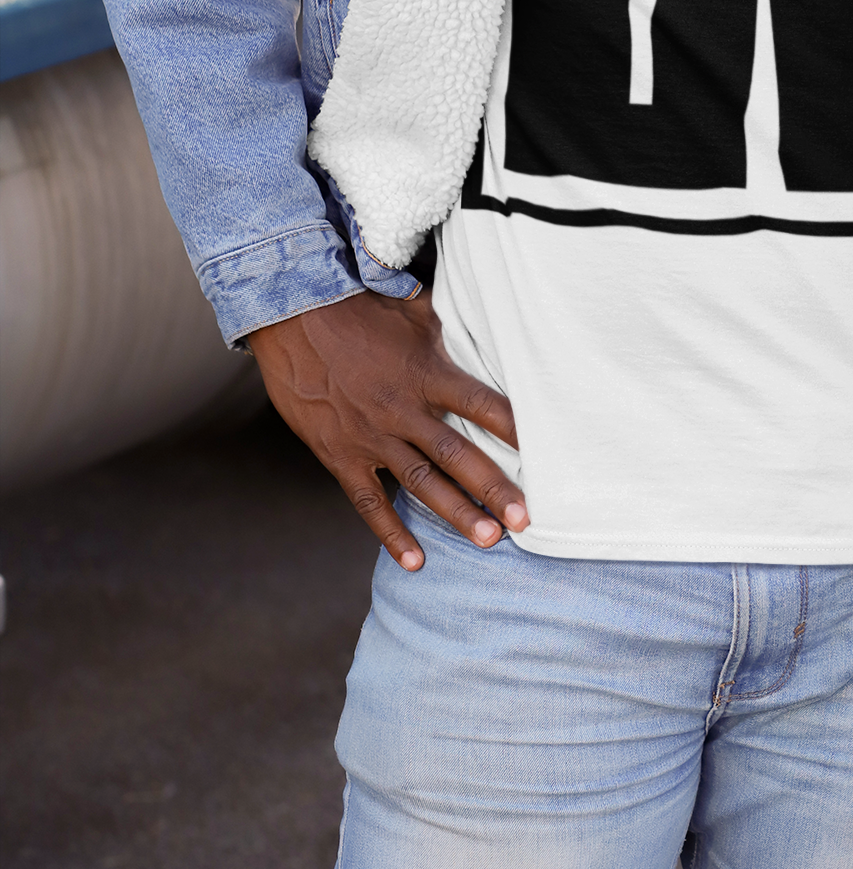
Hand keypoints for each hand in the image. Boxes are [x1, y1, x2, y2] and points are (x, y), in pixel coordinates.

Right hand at [249, 289, 527, 570]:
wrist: (293, 317)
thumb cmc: (358, 307)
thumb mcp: (412, 308)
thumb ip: (447, 327)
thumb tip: (482, 319)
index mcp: (425, 373)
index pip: (480, 403)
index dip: (511, 427)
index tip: (543, 453)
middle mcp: (403, 409)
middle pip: (457, 453)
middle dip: (492, 488)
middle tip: (524, 520)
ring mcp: (371, 436)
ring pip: (421, 482)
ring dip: (455, 513)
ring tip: (488, 540)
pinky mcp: (340, 455)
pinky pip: (369, 501)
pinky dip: (390, 533)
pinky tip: (415, 561)